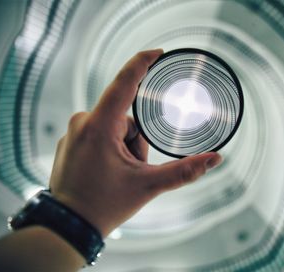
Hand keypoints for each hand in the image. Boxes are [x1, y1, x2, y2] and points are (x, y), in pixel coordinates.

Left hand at [49, 49, 221, 236]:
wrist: (68, 227)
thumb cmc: (103, 206)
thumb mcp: (148, 186)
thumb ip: (184, 171)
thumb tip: (215, 159)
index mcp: (99, 126)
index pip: (124, 82)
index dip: (142, 63)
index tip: (157, 53)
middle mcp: (82, 122)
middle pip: (127, 119)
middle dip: (137, 142)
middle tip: (132, 169)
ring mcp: (74, 132)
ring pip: (115, 128)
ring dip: (125, 147)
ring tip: (118, 174)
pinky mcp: (72, 141)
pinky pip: (101, 134)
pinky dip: (111, 148)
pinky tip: (107, 172)